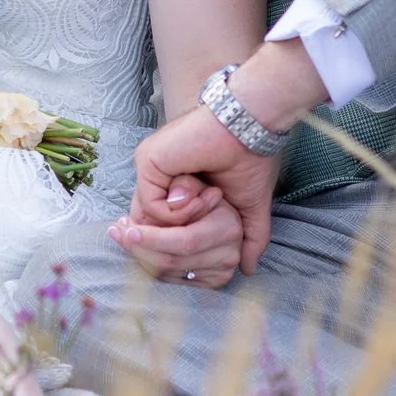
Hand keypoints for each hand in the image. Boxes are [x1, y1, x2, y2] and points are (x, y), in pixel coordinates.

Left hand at [109, 194, 242, 287]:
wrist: (221, 213)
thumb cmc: (202, 194)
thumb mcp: (196, 183)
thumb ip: (183, 186)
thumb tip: (171, 201)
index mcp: (227, 227)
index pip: (185, 240)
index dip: (153, 238)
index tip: (127, 229)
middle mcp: (228, 254)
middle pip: (173, 260)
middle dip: (139, 248)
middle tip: (117, 232)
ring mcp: (221, 272)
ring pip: (168, 273)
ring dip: (140, 256)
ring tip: (123, 237)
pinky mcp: (212, 283)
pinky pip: (172, 280)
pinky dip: (151, 266)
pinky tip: (139, 249)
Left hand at [133, 105, 279, 272]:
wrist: (249, 127)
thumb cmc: (249, 160)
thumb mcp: (246, 208)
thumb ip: (247, 237)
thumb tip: (247, 268)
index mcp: (171, 188)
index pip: (156, 229)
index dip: (175, 246)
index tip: (201, 247)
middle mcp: (154, 179)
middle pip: (146, 230)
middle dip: (179, 239)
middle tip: (212, 220)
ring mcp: (148, 171)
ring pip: (149, 223)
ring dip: (187, 220)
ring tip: (213, 195)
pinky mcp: (147, 163)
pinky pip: (154, 206)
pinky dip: (181, 208)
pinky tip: (202, 189)